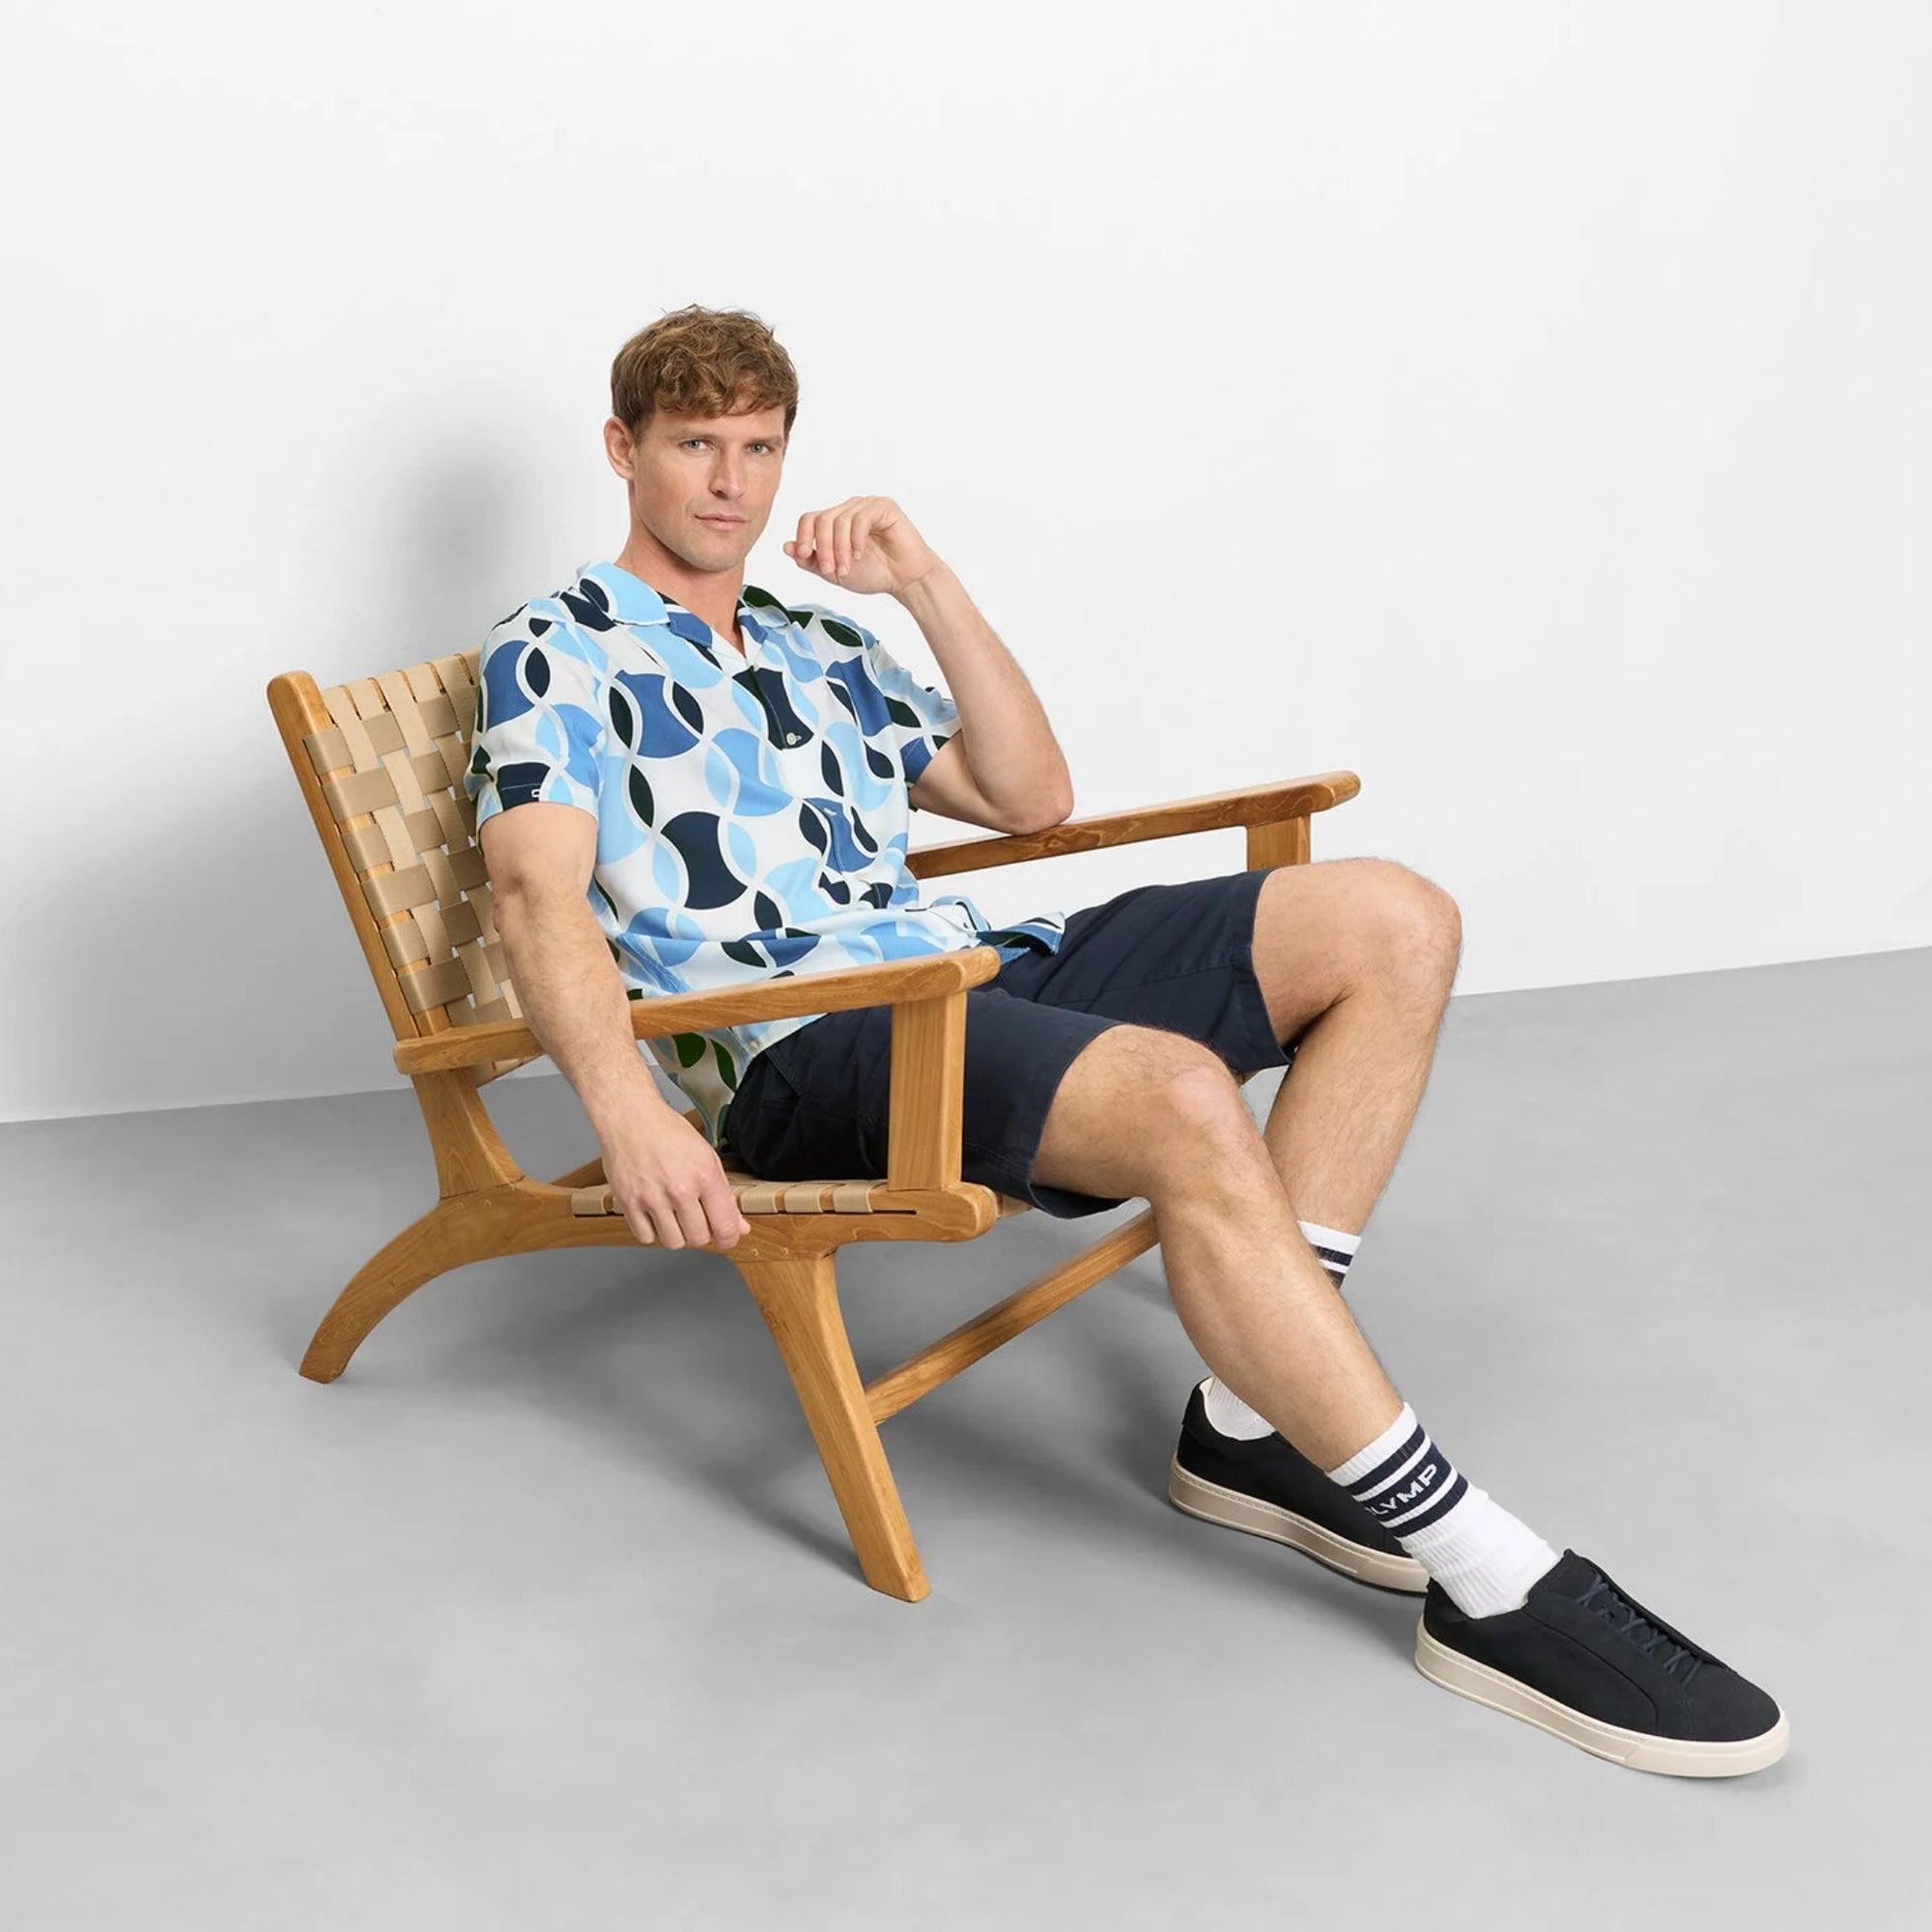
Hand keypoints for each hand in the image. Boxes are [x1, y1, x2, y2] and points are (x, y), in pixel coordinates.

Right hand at [599, 1106, 751, 1251]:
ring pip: (673, 1243)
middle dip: (702, 1233)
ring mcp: (652, 1198)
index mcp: (705, 1175)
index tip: (726, 1237)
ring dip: (677, 1234)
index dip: (729, 1238)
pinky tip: (655, 1214)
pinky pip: (645, 1237)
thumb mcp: (707, 1157)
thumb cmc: (668, 1132)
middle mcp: (679, 1189)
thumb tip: (739, 1227)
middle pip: (699, 1239)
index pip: (725, 1227)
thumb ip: (724, 1195)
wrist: (630, 1118)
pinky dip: (652, 1231)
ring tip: (674, 1215)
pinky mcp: (628, 1202)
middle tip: (697, 1218)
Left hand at [783, 495, 941, 598]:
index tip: (805, 558)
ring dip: (840, 549)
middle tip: (831, 571)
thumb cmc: (874, 573)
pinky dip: (857, 539)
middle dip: (823, 548)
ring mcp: (866, 506)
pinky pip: (861, 517)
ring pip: (840, 520)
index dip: (804, 538)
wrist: (904, 580)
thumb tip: (786, 546)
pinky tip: (861, 555)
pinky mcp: (884, 507)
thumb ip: (810, 560)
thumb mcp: (834, 571)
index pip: (809, 519)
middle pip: (822, 519)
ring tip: (848, 569)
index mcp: (835, 522)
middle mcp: (848, 510)